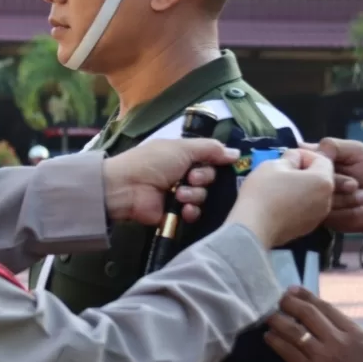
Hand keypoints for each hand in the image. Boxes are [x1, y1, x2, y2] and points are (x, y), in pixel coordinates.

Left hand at [102, 138, 239, 225]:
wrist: (126, 187)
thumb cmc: (152, 162)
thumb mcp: (181, 148)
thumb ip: (209, 149)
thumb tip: (235, 152)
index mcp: (183, 156)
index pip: (211, 159)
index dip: (217, 162)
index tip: (222, 163)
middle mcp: (183, 174)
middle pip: (210, 178)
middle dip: (203, 178)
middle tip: (190, 178)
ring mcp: (179, 194)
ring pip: (203, 196)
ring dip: (194, 195)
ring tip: (179, 194)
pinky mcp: (174, 213)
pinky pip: (194, 213)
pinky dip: (191, 211)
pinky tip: (183, 208)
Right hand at [225, 149, 334, 246]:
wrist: (253, 227)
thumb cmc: (264, 192)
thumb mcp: (273, 165)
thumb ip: (290, 158)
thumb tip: (295, 160)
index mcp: (323, 181)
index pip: (322, 159)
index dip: (305, 155)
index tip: (287, 157)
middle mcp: (327, 200)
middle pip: (320, 178)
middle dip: (305, 172)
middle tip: (283, 171)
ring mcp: (319, 216)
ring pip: (314, 195)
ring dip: (301, 188)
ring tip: (281, 188)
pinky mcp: (308, 228)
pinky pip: (307, 209)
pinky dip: (298, 203)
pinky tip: (280, 204)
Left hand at [264, 287, 362, 361]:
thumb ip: (358, 339)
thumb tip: (339, 328)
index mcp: (357, 334)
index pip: (326, 307)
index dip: (306, 296)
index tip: (293, 290)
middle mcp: (339, 341)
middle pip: (308, 314)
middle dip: (289, 303)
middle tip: (278, 300)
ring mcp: (324, 357)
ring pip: (294, 331)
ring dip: (278, 321)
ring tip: (268, 317)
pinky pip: (289, 353)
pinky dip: (276, 342)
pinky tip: (269, 338)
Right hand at [302, 138, 362, 234]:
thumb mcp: (358, 152)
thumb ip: (333, 145)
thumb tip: (301, 146)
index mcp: (321, 162)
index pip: (303, 158)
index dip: (316, 161)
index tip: (334, 164)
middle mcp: (314, 180)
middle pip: (309, 178)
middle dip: (337, 181)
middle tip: (354, 184)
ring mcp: (316, 199)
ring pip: (316, 196)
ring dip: (345, 196)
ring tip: (362, 195)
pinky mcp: (322, 217)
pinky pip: (325, 213)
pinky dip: (346, 209)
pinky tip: (360, 207)